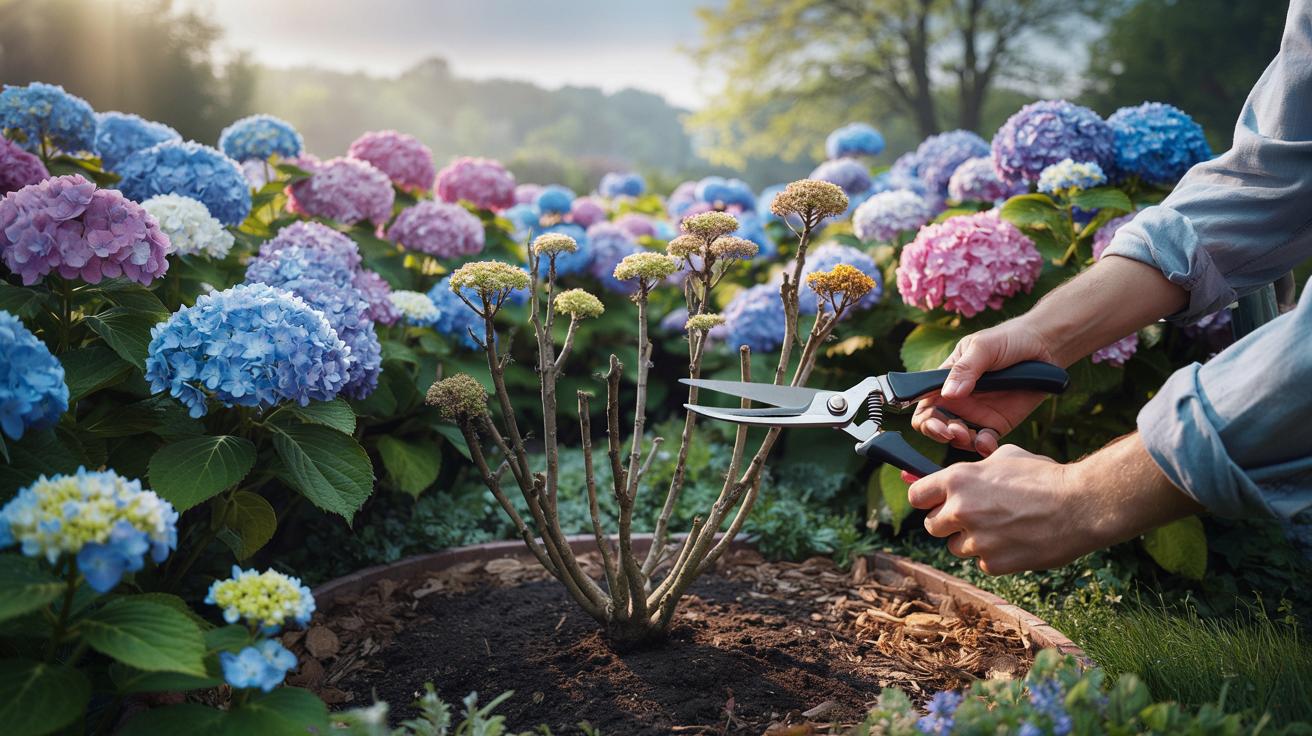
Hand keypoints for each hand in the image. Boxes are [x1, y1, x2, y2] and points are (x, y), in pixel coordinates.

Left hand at [906, 436, 1203, 573]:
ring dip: (971, 541)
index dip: (926, 499)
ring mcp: (976, 540)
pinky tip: (1016, 541)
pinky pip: (981, 562)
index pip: (916, 495)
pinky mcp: (993, 563)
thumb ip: (973, 469)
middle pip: (931, 525)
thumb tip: (952, 477)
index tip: (935, 502)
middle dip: (948, 523)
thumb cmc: (1045, 476)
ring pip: (955, 547)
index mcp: (958, 480)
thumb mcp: (1005, 457)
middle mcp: (960, 510)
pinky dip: (994, 556)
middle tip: (973, 517)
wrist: (1081, 505)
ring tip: (1002, 528)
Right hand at [911, 318, 1056, 455]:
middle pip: (935, 425)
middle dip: (939, 433)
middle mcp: (958, 399)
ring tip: (971, 436)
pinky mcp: (996, 424)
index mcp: (946, 379)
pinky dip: (982, 447)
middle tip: (954, 432)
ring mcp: (976, 413)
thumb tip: (948, 394)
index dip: (924, 418)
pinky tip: (987, 442)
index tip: (936, 424)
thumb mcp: (983, 347)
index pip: (923, 402)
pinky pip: (983, 442)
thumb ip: (965, 369)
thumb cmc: (1008, 340)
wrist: (1044, 348)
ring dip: (960, 442)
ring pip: (957, 438)